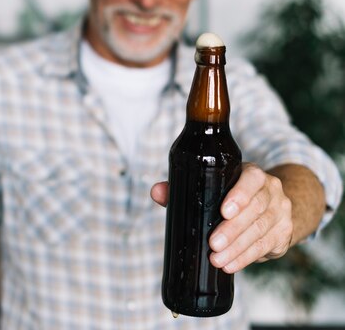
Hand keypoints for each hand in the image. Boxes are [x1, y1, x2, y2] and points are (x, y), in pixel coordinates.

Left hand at [150, 163, 293, 273]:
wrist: (271, 208)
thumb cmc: (232, 196)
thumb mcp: (213, 188)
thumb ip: (183, 190)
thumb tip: (157, 191)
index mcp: (252, 175)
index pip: (252, 179)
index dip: (240, 195)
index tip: (224, 211)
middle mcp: (271, 191)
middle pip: (255, 209)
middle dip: (233, 229)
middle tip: (213, 243)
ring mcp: (280, 212)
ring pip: (260, 230)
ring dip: (238, 248)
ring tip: (217, 259)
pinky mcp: (283, 233)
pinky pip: (265, 246)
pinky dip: (246, 258)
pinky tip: (230, 266)